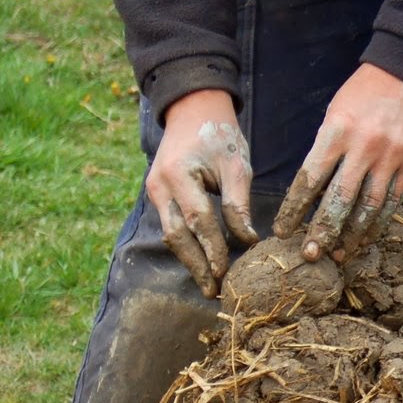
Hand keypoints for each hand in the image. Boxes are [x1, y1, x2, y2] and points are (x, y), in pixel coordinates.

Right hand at [145, 89, 259, 298]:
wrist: (193, 111)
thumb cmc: (219, 136)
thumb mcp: (236, 165)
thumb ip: (238, 203)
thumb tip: (248, 241)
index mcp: (179, 175)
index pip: (198, 220)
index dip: (213, 248)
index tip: (226, 271)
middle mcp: (160, 186)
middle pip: (177, 236)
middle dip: (196, 265)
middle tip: (214, 291)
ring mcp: (155, 191)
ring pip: (170, 235)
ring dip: (190, 261)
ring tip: (208, 285)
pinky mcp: (158, 195)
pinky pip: (171, 226)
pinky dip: (187, 247)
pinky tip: (202, 264)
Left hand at [273, 64, 402, 263]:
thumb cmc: (364, 95)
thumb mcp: (337, 114)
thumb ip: (328, 150)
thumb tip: (314, 193)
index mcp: (337, 131)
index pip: (310, 179)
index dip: (294, 209)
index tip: (282, 231)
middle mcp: (364, 147)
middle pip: (339, 200)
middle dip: (322, 231)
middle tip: (309, 256)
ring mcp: (391, 157)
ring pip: (368, 207)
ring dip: (352, 235)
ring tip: (338, 255)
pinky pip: (392, 201)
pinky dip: (377, 223)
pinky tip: (365, 238)